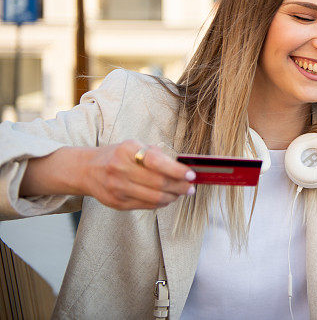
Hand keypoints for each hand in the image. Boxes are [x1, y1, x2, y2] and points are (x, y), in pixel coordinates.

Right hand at [81, 140, 195, 210]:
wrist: (87, 170)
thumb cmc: (118, 156)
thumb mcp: (134, 146)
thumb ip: (157, 155)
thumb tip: (182, 168)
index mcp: (127, 151)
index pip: (156, 162)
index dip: (176, 170)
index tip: (191, 175)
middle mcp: (120, 169)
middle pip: (158, 183)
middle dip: (180, 186)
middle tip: (192, 187)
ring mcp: (117, 188)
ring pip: (154, 198)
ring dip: (173, 197)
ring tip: (182, 193)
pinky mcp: (117, 203)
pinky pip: (146, 206)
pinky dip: (161, 203)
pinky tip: (168, 198)